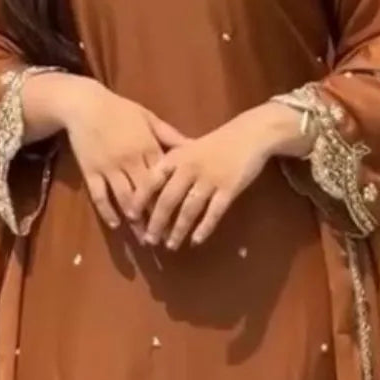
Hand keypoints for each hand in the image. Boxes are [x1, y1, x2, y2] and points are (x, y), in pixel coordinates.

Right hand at [33, 75, 186, 229]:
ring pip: (124, 198)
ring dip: (134, 219)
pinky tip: (116, 224)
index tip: (183, 217)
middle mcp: (129, 160)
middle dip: (155, 217)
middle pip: (146, 194)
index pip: (164, 179)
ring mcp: (109, 167)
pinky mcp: (90, 171)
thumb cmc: (121, 110)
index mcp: (147, 147)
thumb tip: (195, 146)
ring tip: (144, 237)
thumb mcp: (149, 118)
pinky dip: (107, 211)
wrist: (85, 104)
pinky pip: (99, 195)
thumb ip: (171, 136)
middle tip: (165, 237)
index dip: (173, 199)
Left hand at [144, 102, 306, 249]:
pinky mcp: (229, 189)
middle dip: (156, 222)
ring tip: (170, 245)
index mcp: (176, 157)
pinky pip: (213, 213)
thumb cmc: (215, 143)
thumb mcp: (187, 147)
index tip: (131, 217)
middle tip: (149, 240)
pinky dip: (203, 228)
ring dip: (178, 230)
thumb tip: (147, 187)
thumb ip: (170, 164)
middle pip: (168, 200)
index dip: (140, 200)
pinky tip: (196, 241)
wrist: (249, 134)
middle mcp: (190, 168)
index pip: (152, 180)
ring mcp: (210, 179)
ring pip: (189, 210)